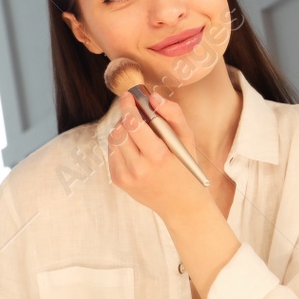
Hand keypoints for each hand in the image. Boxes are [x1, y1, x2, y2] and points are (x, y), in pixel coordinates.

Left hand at [107, 90, 214, 222]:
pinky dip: (121, 144)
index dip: (128, 106)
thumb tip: (152, 96)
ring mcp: (126, 176)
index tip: (128, 96)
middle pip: (120, 130)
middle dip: (126, 117)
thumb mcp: (187, 139)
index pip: (134, 124)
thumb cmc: (185, 167)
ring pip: (113, 140)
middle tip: (136, 112)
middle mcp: (139, 168)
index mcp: (158, 156)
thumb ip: (173, 114)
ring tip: (138, 133)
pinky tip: (135, 148)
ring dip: (122, 130)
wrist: (180, 203)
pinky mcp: (118, 180)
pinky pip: (112, 152)